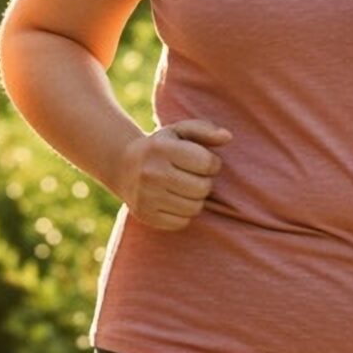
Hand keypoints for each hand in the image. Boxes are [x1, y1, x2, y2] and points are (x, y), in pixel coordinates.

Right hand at [111, 120, 231, 230]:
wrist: (123, 166)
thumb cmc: (162, 147)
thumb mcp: (179, 131)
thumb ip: (205, 130)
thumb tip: (228, 136)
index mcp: (162, 148)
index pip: (207, 163)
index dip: (212, 163)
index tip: (203, 162)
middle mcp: (151, 173)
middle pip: (203, 188)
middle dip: (204, 182)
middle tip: (193, 176)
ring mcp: (146, 196)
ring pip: (194, 208)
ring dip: (195, 199)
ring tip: (184, 188)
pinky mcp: (146, 215)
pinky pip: (182, 222)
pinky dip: (183, 213)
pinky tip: (174, 200)